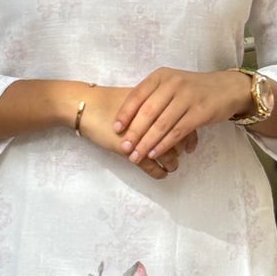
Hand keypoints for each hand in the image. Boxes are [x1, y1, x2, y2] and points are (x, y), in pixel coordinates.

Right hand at [74, 84, 193, 179]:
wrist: (86, 106)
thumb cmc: (108, 101)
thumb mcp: (134, 101)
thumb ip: (151, 107)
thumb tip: (168, 115)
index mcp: (154, 103)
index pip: (180, 116)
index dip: (188, 128)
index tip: (190, 138)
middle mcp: (151, 119)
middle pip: (177, 134)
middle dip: (183, 146)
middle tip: (186, 153)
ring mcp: (140, 136)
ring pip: (165, 152)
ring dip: (172, 162)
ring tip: (174, 167)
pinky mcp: (128, 149)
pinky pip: (148, 165)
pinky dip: (157, 172)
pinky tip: (161, 175)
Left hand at [112, 68, 250, 166]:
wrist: (226, 88)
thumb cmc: (193, 89)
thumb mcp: (171, 84)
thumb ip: (152, 96)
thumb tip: (127, 120)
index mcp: (161, 76)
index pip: (137, 95)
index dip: (125, 113)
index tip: (116, 129)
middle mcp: (173, 84)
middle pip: (148, 112)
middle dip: (134, 132)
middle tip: (124, 148)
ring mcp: (188, 97)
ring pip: (161, 124)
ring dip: (146, 143)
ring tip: (136, 156)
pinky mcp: (200, 112)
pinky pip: (177, 131)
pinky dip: (164, 144)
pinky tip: (155, 154)